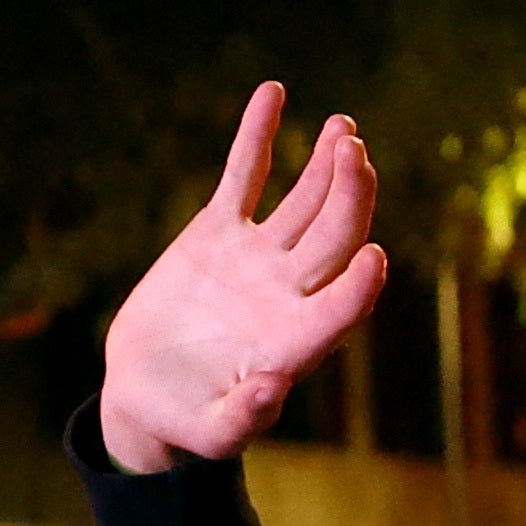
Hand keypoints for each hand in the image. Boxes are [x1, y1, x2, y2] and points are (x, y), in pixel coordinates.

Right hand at [100, 85, 384, 475]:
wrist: (149, 394)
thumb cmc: (186, 423)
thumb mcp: (210, 433)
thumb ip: (241, 420)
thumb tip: (270, 389)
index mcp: (295, 343)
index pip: (341, 310)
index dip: (360, 288)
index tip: (376, 259)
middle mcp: (289, 293)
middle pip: (334, 238)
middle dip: (349, 197)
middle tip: (358, 155)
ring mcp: (259, 258)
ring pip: (304, 202)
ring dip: (326, 166)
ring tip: (346, 128)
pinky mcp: (220, 233)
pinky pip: (244, 175)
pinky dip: (258, 136)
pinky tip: (273, 92)